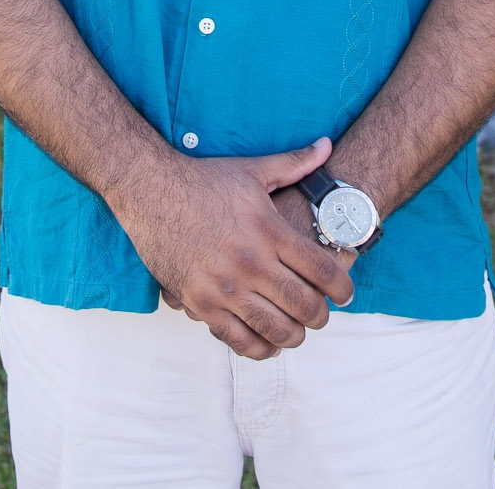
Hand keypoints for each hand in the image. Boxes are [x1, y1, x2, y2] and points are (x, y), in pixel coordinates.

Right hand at [112, 138, 354, 359]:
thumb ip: (294, 163)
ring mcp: (224, 286)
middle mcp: (250, 262)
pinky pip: (237, 339)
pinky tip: (267, 342)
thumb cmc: (203, 180)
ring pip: (275, 329)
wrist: (149, 190)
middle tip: (322, 314)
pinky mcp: (199, 302)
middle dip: (321, 316)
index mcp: (269, 230)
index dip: (342, 287)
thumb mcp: (252, 170)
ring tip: (297, 330)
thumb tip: (326, 146)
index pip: (322, 270)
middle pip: (304, 305)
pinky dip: (258, 347)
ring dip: (294, 335)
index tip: (345, 293)